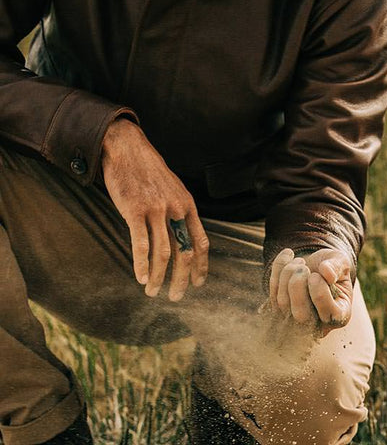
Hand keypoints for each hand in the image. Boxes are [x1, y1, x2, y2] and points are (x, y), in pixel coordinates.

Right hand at [101, 119, 208, 300]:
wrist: (126, 147)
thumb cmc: (148, 171)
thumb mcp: (173, 189)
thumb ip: (179, 211)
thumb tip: (182, 236)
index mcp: (188, 206)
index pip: (201, 243)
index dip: (201, 266)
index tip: (199, 284)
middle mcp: (175, 209)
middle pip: (184, 253)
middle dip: (181, 280)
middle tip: (175, 296)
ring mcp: (155, 210)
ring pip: (162, 253)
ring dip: (158, 277)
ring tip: (153, 291)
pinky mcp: (134, 210)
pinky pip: (140, 243)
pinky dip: (141, 264)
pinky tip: (140, 277)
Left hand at [269, 247, 353, 336]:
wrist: (315, 266)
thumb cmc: (331, 267)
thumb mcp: (340, 261)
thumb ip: (337, 266)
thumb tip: (327, 274)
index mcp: (340, 315)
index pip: (330, 314)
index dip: (320, 293)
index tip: (316, 275)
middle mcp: (318, 324)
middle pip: (301, 315)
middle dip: (298, 285)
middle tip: (303, 266)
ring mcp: (296, 321)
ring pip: (283, 303)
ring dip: (287, 274)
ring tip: (299, 261)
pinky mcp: (279, 311)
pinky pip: (272, 293)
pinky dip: (277, 270)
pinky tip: (288, 255)